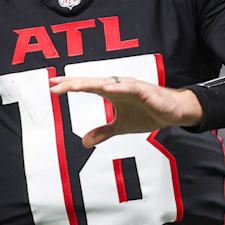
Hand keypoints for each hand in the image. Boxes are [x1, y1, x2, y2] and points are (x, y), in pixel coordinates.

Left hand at [48, 76, 201, 146]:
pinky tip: (107, 88)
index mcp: (111, 92)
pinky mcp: (144, 90)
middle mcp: (118, 86)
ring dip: (90, 84)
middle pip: (91, 83)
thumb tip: (84, 142)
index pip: (86, 87)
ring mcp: (130, 86)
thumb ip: (103, 131)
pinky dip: (119, 87)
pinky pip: (130, 88)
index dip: (69, 86)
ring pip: (107, 83)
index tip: (51, 87)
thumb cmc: (147, 113)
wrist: (172, 112)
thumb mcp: (121, 126)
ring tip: (73, 86)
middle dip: (72, 83)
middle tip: (54, 85)